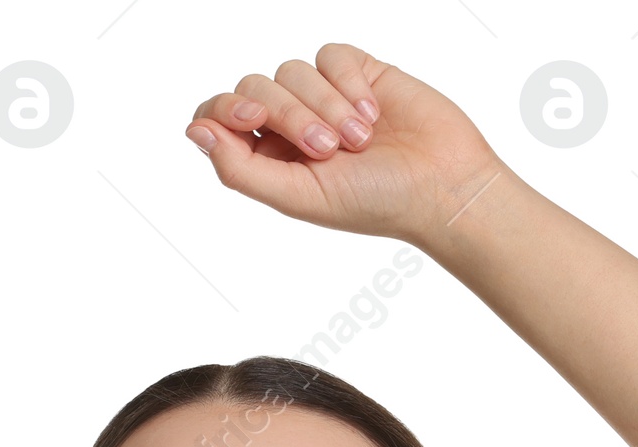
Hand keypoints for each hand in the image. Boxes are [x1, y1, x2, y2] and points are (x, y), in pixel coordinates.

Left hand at [184, 44, 504, 247]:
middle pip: (256, 89)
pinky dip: (348, 81)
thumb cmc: (375, 203)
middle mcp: (293, 125)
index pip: (222, 117)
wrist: (441, 185)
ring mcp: (325, 96)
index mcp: (272, 159)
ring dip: (327, 105)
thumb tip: (196, 131)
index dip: (227, 110)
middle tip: (330, 150)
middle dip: (291, 115)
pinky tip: (372, 111)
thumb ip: (241, 169)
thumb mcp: (298, 197)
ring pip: (293, 69)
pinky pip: (331, 54)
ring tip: (360, 139)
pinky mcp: (358, 71)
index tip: (251, 120)